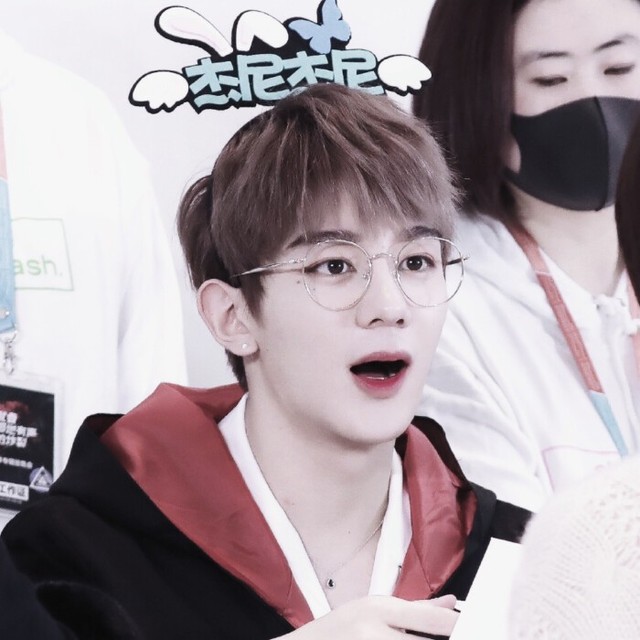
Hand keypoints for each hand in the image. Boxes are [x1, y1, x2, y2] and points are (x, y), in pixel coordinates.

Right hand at [276, 594, 458, 638]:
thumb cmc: (340, 628)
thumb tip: (453, 604)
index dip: (461, 627)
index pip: (433, 621)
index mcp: (379, 611)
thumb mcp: (374, 607)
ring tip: (431, 639)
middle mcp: (377, 636)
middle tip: (468, 636)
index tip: (480, 628)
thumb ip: (416, 608)